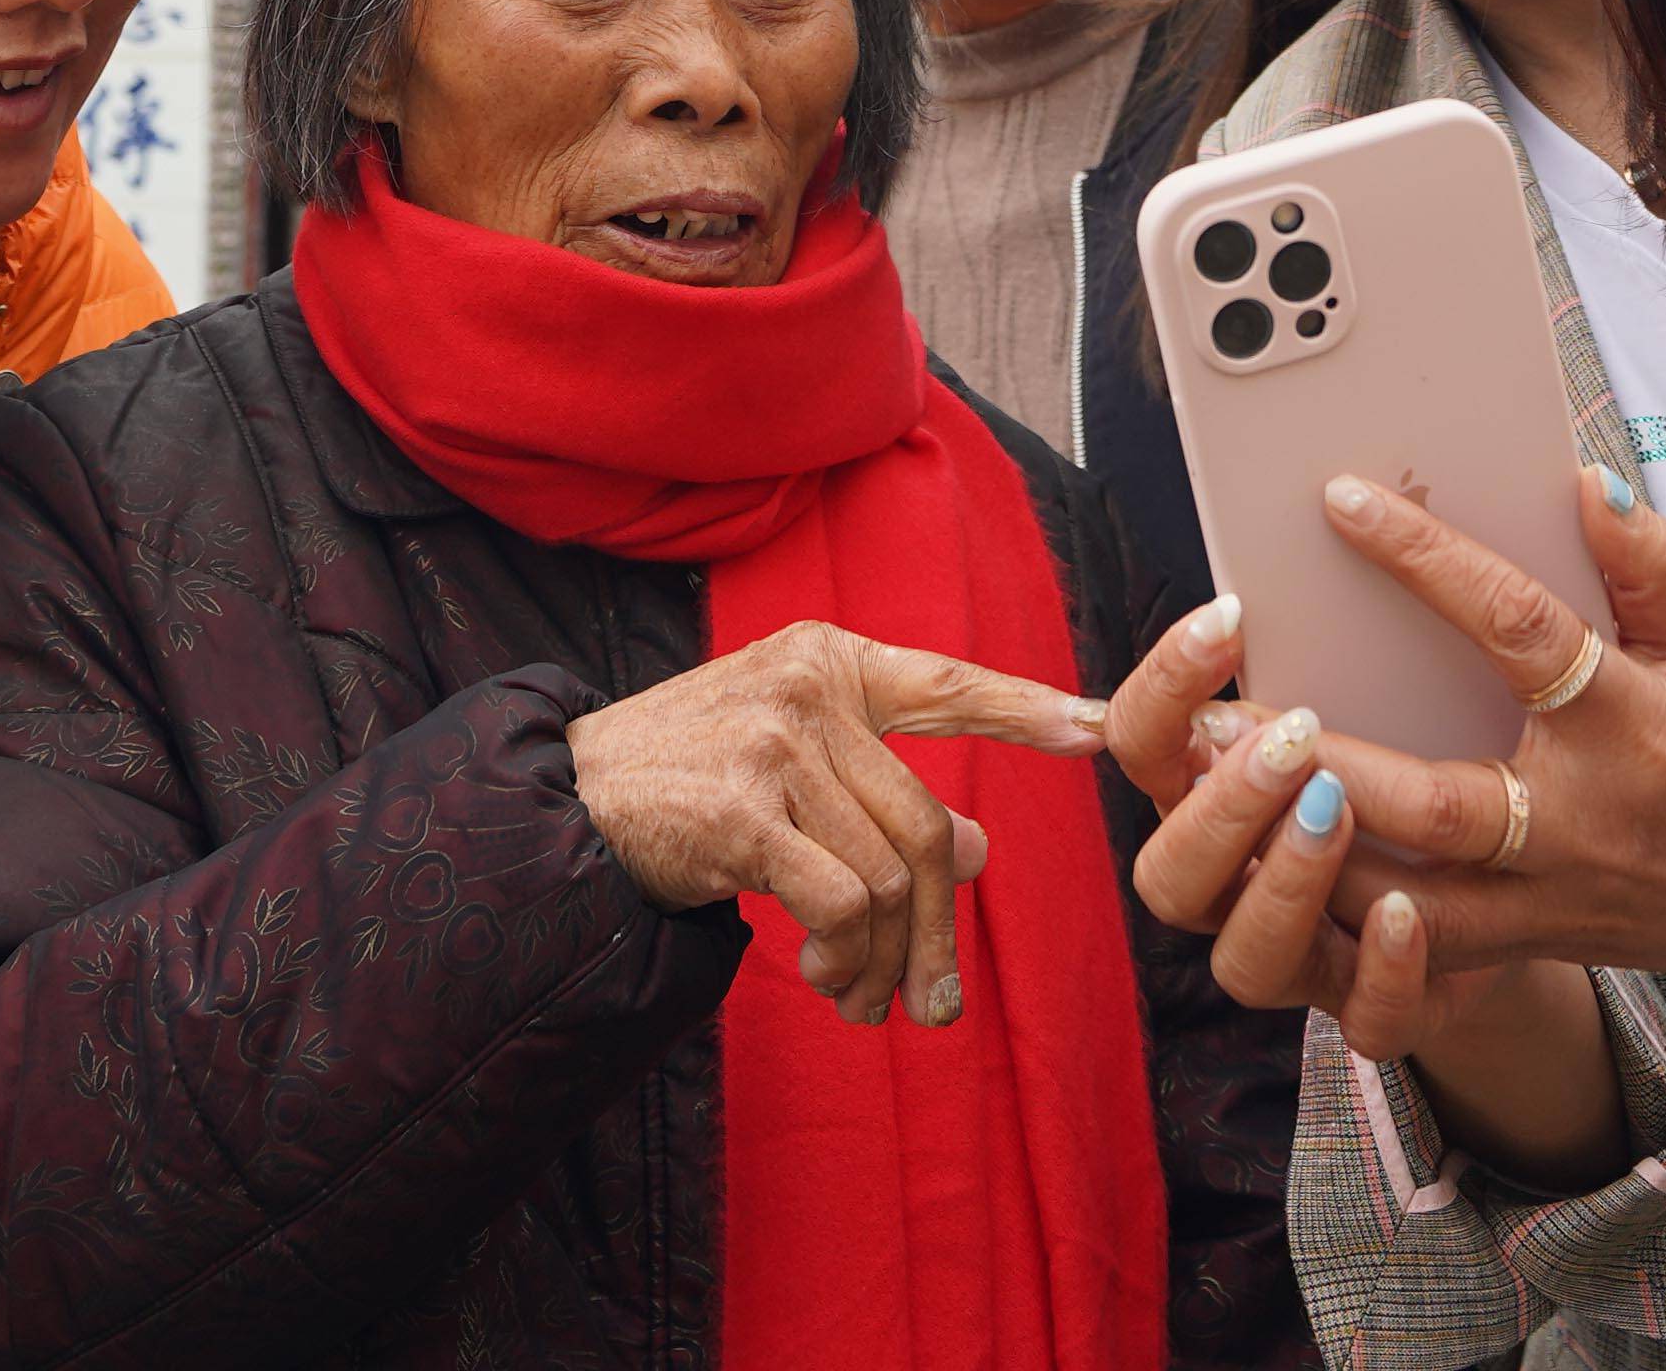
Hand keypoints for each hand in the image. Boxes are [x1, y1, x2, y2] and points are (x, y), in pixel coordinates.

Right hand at [567, 619, 1105, 1031]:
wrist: (564, 804)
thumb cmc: (685, 783)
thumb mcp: (788, 764)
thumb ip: (876, 789)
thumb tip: (976, 848)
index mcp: (827, 660)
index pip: (945, 681)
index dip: (1025, 709)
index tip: (1101, 728)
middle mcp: (809, 687)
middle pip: (925, 829)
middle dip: (938, 934)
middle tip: (931, 1006)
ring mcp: (775, 743)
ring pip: (889, 878)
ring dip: (881, 963)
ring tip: (854, 1000)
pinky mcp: (741, 810)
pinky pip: (842, 905)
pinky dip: (844, 958)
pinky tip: (817, 976)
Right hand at [1103, 574, 1616, 1181]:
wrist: (1550, 879)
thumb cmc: (1469, 735)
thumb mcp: (1448, 660)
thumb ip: (1437, 592)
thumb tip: (1473, 485)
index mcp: (1227, 781)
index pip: (1143, 739)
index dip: (1167, 685)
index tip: (1232, 615)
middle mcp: (1245, 875)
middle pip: (1170, 872)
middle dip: (1218, 802)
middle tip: (1289, 732)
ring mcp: (1311, 955)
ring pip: (1247, 955)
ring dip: (1283, 881)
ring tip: (1337, 808)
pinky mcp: (1390, 1008)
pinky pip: (1366, 1020)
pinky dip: (1380, 967)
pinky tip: (1409, 910)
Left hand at [1128, 462, 1665, 995]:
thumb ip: (1649, 568)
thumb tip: (1585, 479)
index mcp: (1638, 726)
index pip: (1519, 629)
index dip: (1429, 560)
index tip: (1343, 497)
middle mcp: (1590, 823)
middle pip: (1431, 801)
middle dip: (1319, 760)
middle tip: (1214, 710)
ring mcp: (1563, 901)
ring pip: (1407, 898)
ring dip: (1308, 851)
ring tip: (1215, 793)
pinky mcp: (1549, 946)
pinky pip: (1430, 949)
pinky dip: (1352, 920)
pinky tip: (1274, 873)